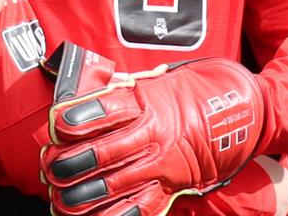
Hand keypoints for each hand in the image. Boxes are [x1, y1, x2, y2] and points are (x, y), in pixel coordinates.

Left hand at [42, 57, 263, 215]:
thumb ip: (113, 92)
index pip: (102, 112)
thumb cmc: (184, 93)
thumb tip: (75, 95)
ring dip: (84, 196)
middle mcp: (152, 136)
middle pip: (103, 153)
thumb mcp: (149, 83)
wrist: (236, 111)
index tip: (57, 126)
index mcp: (142, 105)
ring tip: (61, 200)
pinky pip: (142, 208)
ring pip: (117, 185)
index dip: (75, 120)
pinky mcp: (172, 187)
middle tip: (50, 169)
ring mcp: (162, 165)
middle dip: (70, 164)